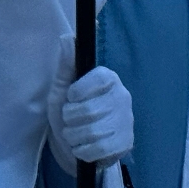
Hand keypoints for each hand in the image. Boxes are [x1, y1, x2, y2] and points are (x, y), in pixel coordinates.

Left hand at [47, 35, 132, 171]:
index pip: (99, 78)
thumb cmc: (68, 111)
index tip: (71, 97)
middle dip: (70, 118)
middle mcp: (122, 97)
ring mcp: (127, 121)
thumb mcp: (61, 87)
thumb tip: (67, 37)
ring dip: (74, 136)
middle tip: (69, 119)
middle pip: (91, 109)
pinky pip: (101, 149)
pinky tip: (82, 147)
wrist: (74, 146)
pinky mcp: (127, 143)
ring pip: (94, 131)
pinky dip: (84, 151)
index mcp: (109, 78)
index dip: (79, 90)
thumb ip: (65, 64)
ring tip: (73, 134)